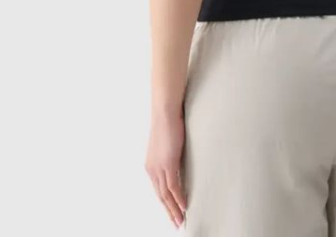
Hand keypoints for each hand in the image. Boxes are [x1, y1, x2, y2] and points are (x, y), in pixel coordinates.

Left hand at [145, 108, 186, 228]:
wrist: (166, 112)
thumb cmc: (168, 124)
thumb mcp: (167, 146)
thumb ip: (169, 158)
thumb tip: (177, 165)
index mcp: (151, 166)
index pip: (158, 190)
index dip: (165, 204)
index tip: (172, 213)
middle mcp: (152, 169)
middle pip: (160, 196)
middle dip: (169, 211)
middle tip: (177, 223)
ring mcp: (159, 167)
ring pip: (166, 194)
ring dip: (175, 209)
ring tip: (181, 219)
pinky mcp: (168, 163)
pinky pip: (174, 186)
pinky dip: (179, 197)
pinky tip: (185, 205)